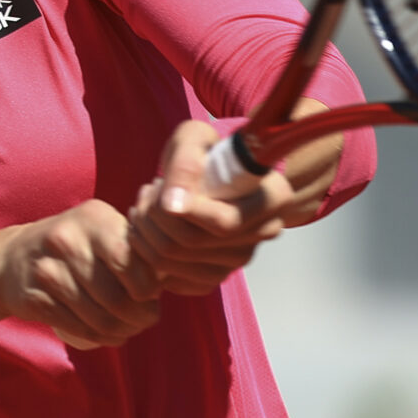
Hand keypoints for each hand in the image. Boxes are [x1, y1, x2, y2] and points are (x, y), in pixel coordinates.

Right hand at [0, 199, 161, 349]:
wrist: (12, 258)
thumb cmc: (75, 247)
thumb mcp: (102, 231)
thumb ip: (134, 247)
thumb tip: (173, 276)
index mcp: (94, 218)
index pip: (130, 262)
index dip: (147, 289)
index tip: (150, 296)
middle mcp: (67, 239)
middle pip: (116, 297)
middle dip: (138, 318)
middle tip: (144, 321)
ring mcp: (46, 269)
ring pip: (98, 318)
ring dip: (120, 332)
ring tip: (126, 329)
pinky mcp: (33, 298)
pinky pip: (77, 328)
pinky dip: (98, 338)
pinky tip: (105, 335)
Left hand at [126, 120, 293, 295]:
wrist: (207, 173)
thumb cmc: (204, 151)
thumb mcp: (194, 139)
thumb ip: (185, 163)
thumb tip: (173, 205)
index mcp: (273, 199)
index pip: (224, 222)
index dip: (181, 208)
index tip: (157, 186)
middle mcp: (263, 234)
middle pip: (192, 243)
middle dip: (152, 216)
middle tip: (146, 191)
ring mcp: (239, 260)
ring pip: (173, 262)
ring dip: (144, 231)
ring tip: (143, 205)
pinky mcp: (214, 278)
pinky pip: (169, 278)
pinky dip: (146, 254)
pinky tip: (148, 228)